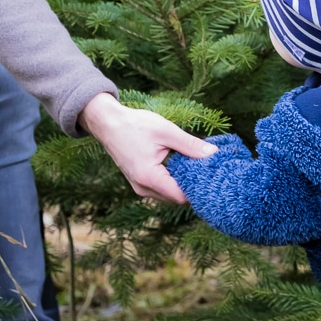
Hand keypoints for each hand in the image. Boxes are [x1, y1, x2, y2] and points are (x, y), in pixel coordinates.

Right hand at [79, 92, 213, 204]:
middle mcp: (143, 188)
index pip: (181, 196)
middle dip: (192, 186)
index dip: (198, 189)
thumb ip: (190, 145)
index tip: (213, 177)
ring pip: (169, 194)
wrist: (107, 123)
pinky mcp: (139, 182)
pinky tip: (182, 166)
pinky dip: (172, 180)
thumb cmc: (135, 125)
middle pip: (176, 198)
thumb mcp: (166, 131)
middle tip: (208, 170)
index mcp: (149, 178)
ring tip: (196, 166)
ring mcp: (139, 187)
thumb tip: (213, 154)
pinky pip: (161, 188)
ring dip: (182, 183)